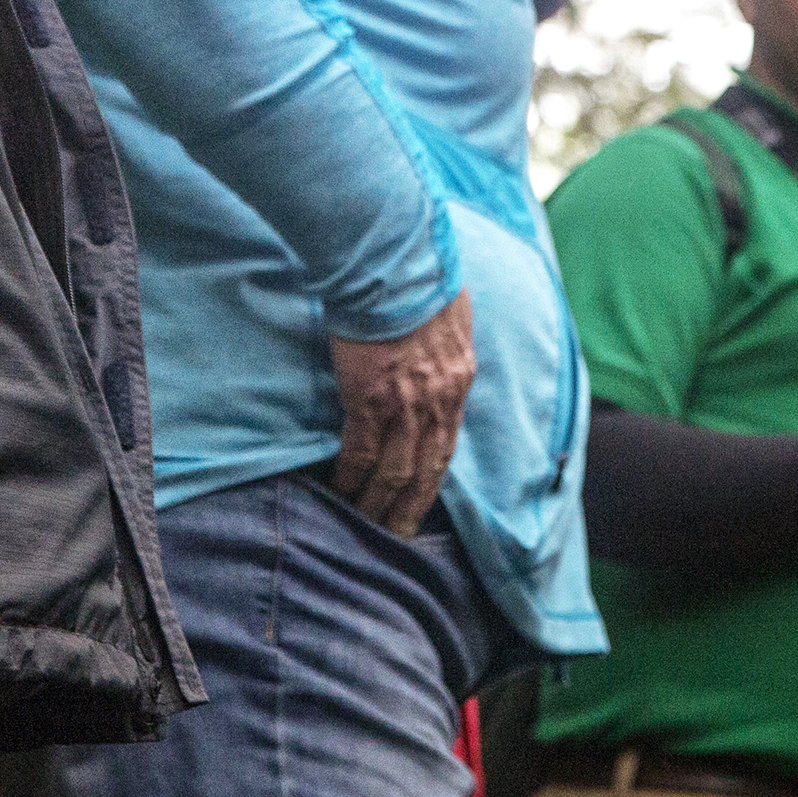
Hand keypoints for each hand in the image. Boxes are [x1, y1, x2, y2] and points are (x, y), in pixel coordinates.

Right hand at [328, 291, 473, 535]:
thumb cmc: (419, 275)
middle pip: (427, 469)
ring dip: (379, 503)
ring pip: (395, 470)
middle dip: (410, 507)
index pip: (447, 445)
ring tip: (364, 525)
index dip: (432, 478)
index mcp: (458, 380)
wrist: (392, 260)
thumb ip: (445, 344)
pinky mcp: (369, 397)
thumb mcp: (449, 314)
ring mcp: (405, 403)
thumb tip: (440, 349)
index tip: (420, 501)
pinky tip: (339, 492)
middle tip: (395, 536)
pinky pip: (360, 452)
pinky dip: (350, 477)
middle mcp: (438, 400)